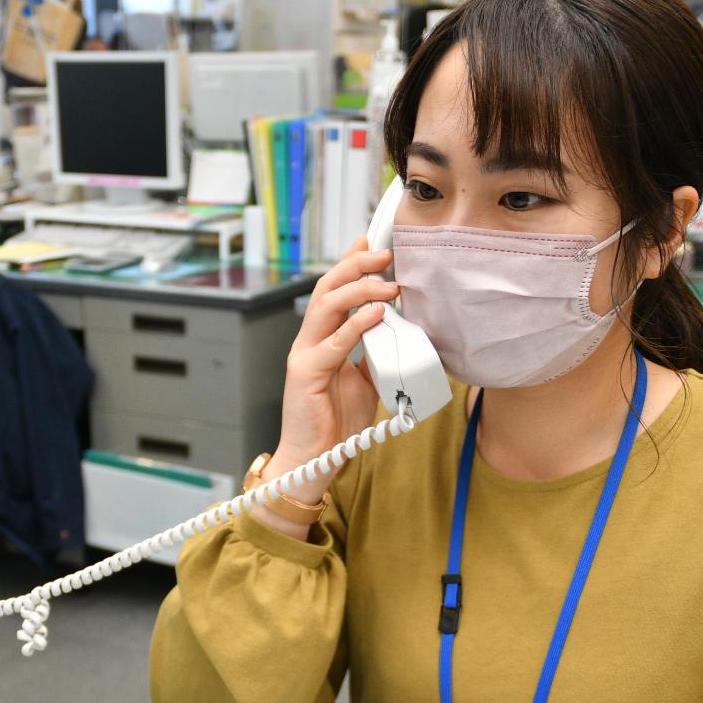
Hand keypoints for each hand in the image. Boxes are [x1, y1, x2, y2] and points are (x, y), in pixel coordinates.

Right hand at [268, 238, 394, 502]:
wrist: (313, 460)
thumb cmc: (335, 423)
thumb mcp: (364, 381)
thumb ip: (374, 354)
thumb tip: (398, 333)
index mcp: (320, 338)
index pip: (333, 290)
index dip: (349, 263)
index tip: (371, 242)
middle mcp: (308, 341)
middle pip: (327, 288)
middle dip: (355, 266)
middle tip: (384, 254)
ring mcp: (304, 355)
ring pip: (325, 307)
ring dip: (359, 290)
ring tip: (386, 285)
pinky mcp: (306, 375)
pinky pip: (333, 344)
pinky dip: (356, 326)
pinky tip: (377, 315)